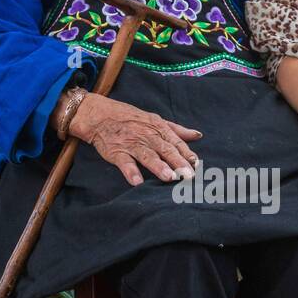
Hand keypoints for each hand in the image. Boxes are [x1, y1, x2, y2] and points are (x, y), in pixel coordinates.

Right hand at [70, 92, 201, 185]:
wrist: (100, 115)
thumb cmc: (130, 118)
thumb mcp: (155, 120)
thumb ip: (176, 130)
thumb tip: (198, 135)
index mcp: (158, 128)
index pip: (175, 142)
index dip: (186, 153)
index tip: (196, 164)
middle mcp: (147, 135)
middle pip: (165, 150)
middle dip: (178, 162)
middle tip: (188, 175)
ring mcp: (131, 144)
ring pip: (147, 156)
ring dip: (158, 167)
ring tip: (169, 178)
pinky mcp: (116, 152)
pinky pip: (125, 163)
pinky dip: (131, 172)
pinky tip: (137, 182)